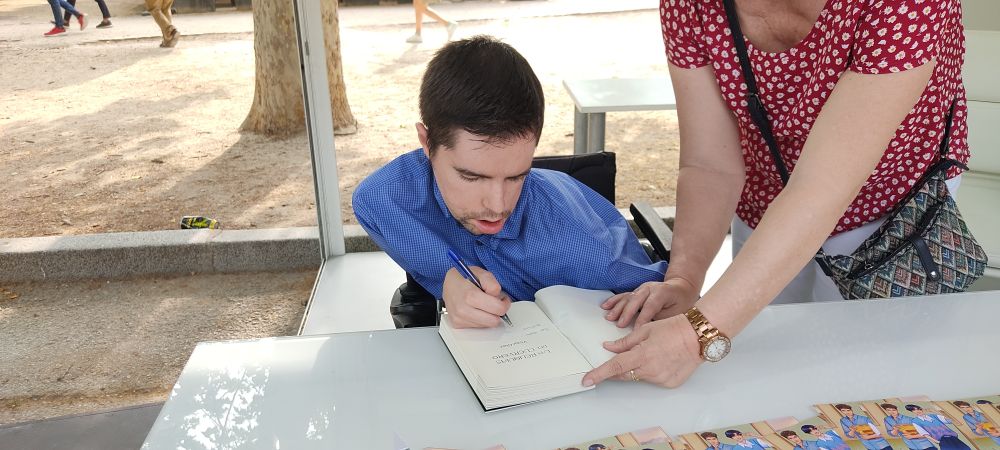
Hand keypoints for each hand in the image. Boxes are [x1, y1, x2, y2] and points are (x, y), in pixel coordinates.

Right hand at [441, 267, 510, 327]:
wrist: (447, 284)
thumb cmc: (464, 278)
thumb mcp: (480, 273)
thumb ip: (491, 283)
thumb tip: (498, 296)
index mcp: (470, 296)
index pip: (498, 309)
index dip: (504, 303)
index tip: (502, 298)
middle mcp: (463, 310)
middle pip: (494, 321)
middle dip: (498, 312)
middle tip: (496, 302)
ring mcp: (459, 318)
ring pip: (486, 325)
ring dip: (488, 316)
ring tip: (484, 304)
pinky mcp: (457, 324)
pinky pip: (477, 327)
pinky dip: (480, 319)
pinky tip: (475, 309)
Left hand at [582, 314, 701, 387]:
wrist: (698, 337)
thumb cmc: (673, 329)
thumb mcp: (645, 330)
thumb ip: (625, 342)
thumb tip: (609, 348)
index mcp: (641, 355)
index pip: (614, 367)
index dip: (599, 374)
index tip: (586, 380)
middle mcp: (650, 370)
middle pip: (624, 375)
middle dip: (616, 370)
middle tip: (618, 360)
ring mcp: (660, 379)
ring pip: (639, 377)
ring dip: (637, 367)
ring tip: (651, 352)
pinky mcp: (669, 383)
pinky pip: (653, 379)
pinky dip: (651, 370)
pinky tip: (661, 359)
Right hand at [601, 277, 698, 327]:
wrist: (681, 289)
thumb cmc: (680, 302)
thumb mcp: (676, 313)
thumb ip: (663, 320)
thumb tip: (651, 333)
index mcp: (662, 292)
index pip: (650, 306)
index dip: (642, 319)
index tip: (637, 330)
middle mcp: (650, 288)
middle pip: (636, 300)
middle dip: (627, 313)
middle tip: (620, 325)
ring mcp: (642, 289)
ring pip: (628, 297)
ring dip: (617, 308)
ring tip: (610, 317)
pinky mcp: (637, 291)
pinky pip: (624, 295)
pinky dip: (614, 301)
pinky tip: (606, 306)